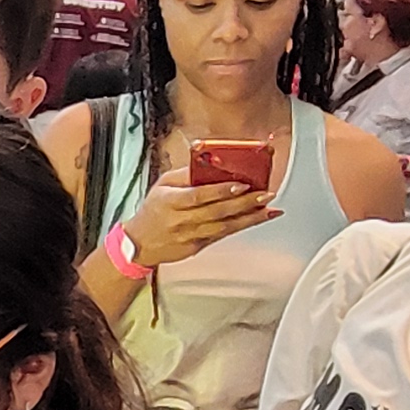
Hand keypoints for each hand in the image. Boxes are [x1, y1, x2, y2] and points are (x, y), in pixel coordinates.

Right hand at [117, 167, 278, 273]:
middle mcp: (181, 221)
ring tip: (270, 207)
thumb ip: (185, 174)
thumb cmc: (153, 210)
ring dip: (250, 217)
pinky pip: (224, 235)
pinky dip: (244, 226)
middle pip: (217, 212)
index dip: (221, 191)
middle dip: (245, 203)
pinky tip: (260, 218)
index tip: (241, 184)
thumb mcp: (162, 185)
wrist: (140, 244)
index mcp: (170, 202)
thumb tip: (210, 163)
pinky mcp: (199, 247)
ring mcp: (191, 237)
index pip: (198, 196)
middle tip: (266, 193)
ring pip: (225, 226)